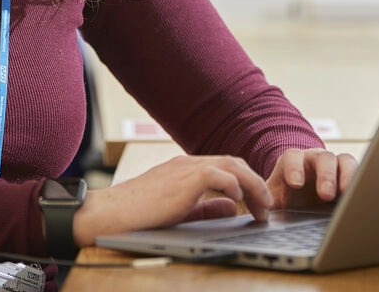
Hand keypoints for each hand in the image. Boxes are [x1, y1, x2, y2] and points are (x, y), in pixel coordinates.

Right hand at [71, 154, 273, 247]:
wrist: (111, 213)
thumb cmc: (137, 215)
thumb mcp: (179, 211)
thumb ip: (206, 208)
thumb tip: (232, 207)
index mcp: (186, 169)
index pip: (225, 167)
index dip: (246, 182)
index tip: (258, 202)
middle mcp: (188, 163)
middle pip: (234, 162)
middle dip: (255, 182)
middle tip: (267, 205)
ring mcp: (186, 168)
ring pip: (231, 166)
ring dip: (252, 185)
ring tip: (263, 206)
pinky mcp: (184, 179)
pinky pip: (219, 175)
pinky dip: (235, 186)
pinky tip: (241, 201)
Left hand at [266, 148, 358, 209]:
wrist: (301, 204)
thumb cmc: (286, 200)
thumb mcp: (275, 202)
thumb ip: (267, 205)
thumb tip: (256, 217)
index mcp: (292, 163)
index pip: (292, 157)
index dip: (294, 168)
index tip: (295, 184)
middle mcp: (315, 160)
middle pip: (322, 158)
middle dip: (325, 175)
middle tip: (325, 195)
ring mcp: (335, 167)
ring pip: (344, 161)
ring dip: (347, 176)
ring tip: (346, 194)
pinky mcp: (351, 177)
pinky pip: (360, 174)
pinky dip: (361, 183)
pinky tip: (361, 198)